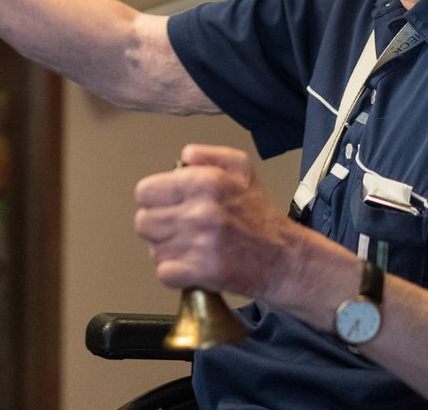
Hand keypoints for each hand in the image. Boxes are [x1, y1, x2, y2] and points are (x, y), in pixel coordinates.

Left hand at [134, 145, 299, 300]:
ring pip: (153, 248)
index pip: (144, 191)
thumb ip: (208, 154)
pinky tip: (190, 265)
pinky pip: (163, 273)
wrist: (284, 258)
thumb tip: (183, 157)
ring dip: (167, 250)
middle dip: (158, 225)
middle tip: (179, 228)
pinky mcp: (202, 272)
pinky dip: (174, 273)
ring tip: (189, 246)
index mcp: (204, 182)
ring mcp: (200, 243)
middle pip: (144, 222)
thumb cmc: (259, 213)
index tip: (167, 205)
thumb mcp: (241, 168)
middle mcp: (200, 211)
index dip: (153, 198)